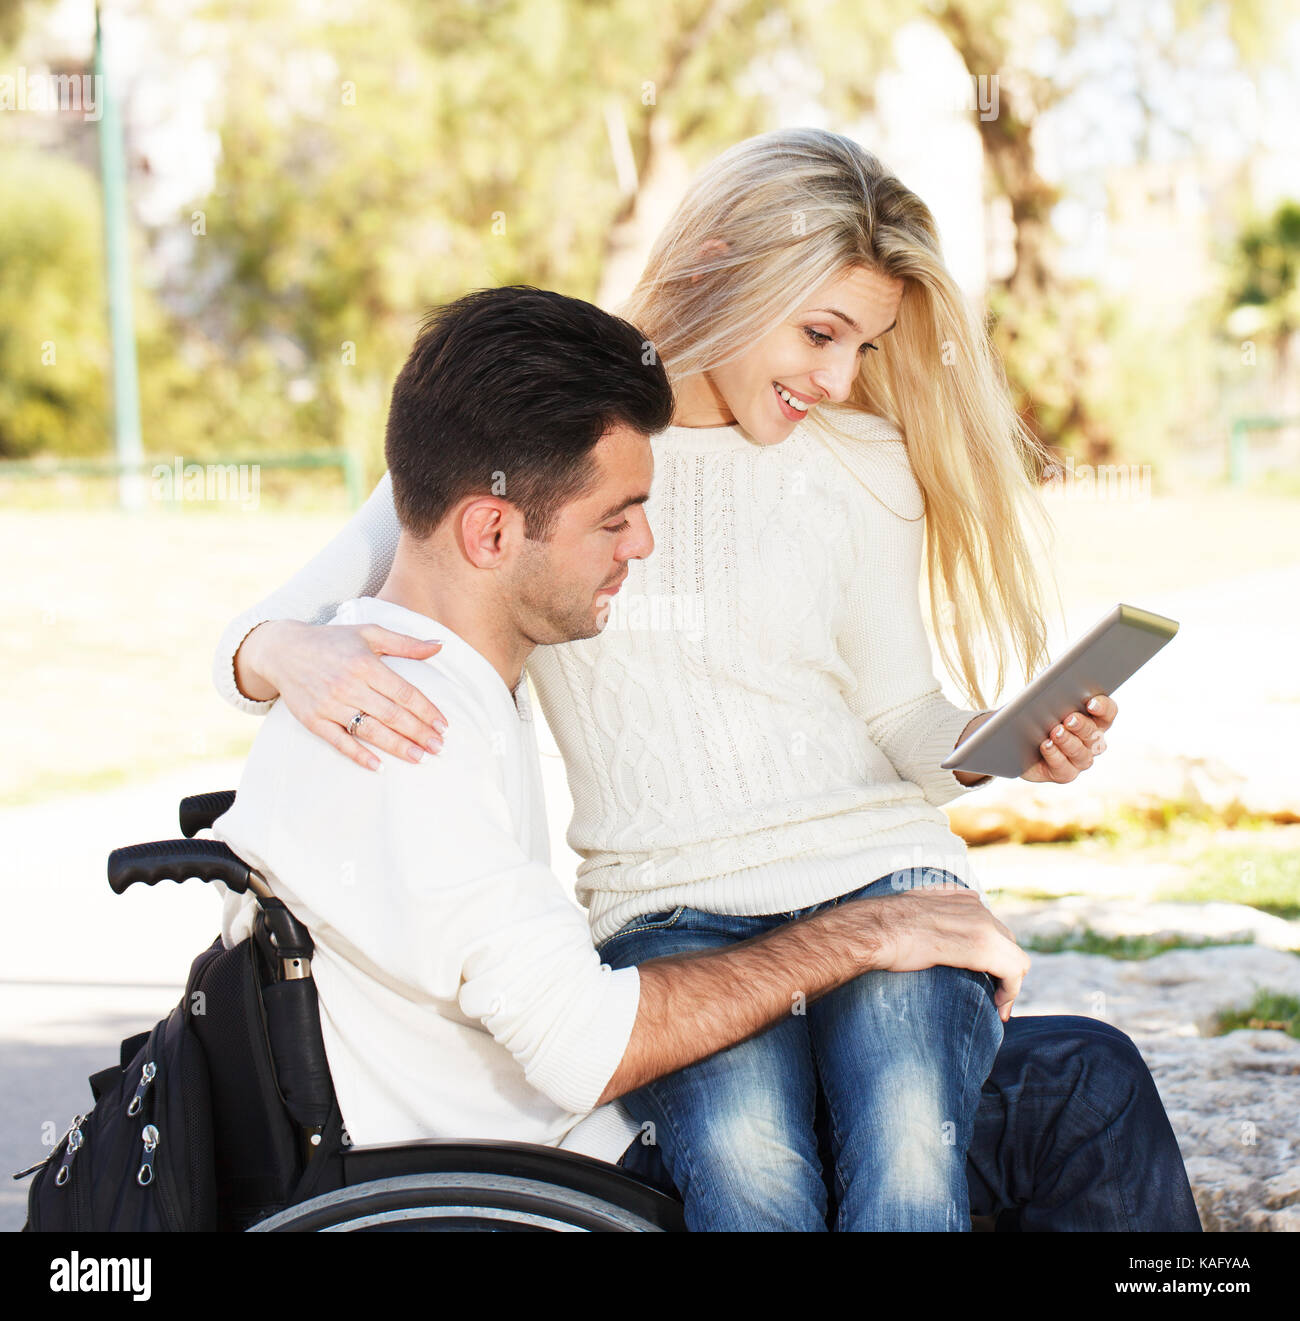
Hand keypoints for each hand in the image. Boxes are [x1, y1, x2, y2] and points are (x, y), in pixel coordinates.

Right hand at [243, 619, 447, 770]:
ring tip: (419, 758)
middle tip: (438, 747)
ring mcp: (330, 705)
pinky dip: (359, 755)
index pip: (404, 693)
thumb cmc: (332, 640)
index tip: (443, 725)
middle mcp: (349, 685)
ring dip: (397, 747)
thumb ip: (405, 643)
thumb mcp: (369, 633)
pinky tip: (379, 766)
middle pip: (391, 715)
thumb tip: (440, 646)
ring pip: (370, 730)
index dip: (426, 711)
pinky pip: (339, 741)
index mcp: (365, 664)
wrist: (283, 650)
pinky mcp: (314, 720)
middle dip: (418, 733)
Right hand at [870, 883, 1029, 1022]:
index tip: (985, 977)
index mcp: (962, 898)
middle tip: (993, 996)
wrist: (874, 929)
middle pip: (1008, 943)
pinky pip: (1013, 971)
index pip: (992, 927)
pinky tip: (1000, 1007)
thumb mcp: (912, 911)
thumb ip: (930, 915)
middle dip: (1004, 970)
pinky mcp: (982, 947)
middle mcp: (977, 907)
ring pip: (1016, 959)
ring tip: (998, 1005)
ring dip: (1010, 984)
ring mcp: (982, 925)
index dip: (992, 955)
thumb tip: (926, 930)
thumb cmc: (883, 926)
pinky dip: (1011, 992)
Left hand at [1020, 693, 1116, 783]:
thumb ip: (1053, 691)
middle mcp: (1091, 742)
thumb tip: (1053, 681)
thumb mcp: (1042, 699)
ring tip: (1055, 732)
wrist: (1013, 741)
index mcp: (1093, 719)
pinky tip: (1046, 745)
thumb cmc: (1032, 715)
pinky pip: (1065, 770)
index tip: (1090, 702)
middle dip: (1082, 726)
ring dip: (1069, 742)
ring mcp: (1079, 760)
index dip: (1103, 708)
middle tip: (1069, 718)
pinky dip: (1055, 756)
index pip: (1108, 713)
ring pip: (1082, 754)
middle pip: (1095, 734)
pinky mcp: (1063, 774)